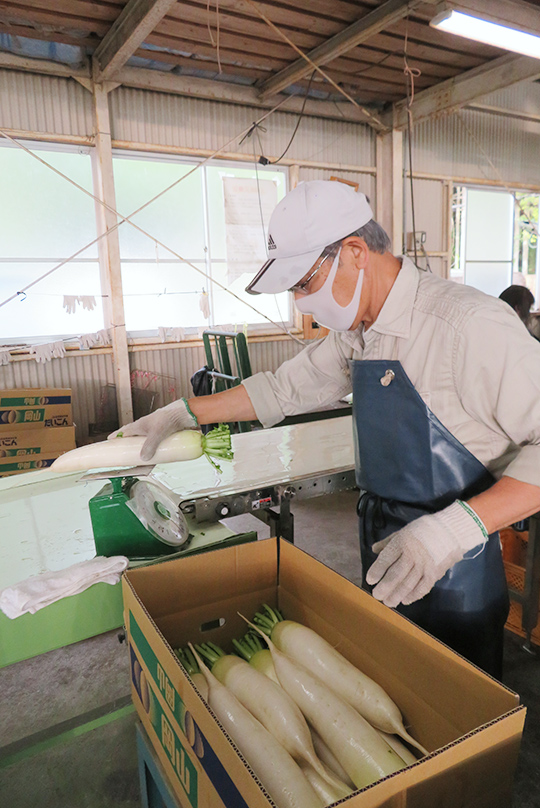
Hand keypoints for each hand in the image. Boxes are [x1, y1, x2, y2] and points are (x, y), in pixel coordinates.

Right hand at [108, 398, 197, 461]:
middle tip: (123, 455)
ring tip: (138, 459)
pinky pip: (154, 446)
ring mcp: (154, 433)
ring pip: (143, 443)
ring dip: (140, 450)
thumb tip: (142, 459)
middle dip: (128, 446)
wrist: (184, 414)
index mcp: (138, 426)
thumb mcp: (156, 434)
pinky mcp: (162, 436)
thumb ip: (149, 446)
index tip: (109, 442)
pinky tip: (154, 458)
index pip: (123, 432)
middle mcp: (144, 429)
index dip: (116, 437)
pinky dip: (152, 452)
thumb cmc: (168, 419)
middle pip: (132, 438)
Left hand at [365, 501, 487, 607]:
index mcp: (402, 542)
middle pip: (395, 574)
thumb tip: (374, 549)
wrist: (450, 531)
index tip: (370, 580)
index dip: (377, 571)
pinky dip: (413, 595)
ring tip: (388, 602)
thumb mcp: (403, 531)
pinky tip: (405, 600)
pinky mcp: (435, 573)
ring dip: (397, 595)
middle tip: (376, 596)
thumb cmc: (423, 530)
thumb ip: (388, 542)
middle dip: (385, 587)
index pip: (386, 559)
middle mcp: (412, 555)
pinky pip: (423, 587)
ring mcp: (424, 565)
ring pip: (408, 584)